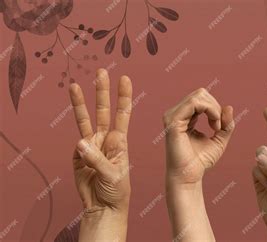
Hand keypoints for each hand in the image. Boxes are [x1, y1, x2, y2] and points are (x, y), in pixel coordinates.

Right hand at [69, 69, 132, 241]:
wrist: (104, 206)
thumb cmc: (117, 190)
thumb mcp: (113, 175)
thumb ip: (96, 159)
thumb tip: (80, 143)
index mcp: (120, 141)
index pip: (123, 114)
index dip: (124, 97)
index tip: (125, 79)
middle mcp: (106, 139)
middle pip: (104, 111)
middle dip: (103, 92)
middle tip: (102, 71)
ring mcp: (91, 146)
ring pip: (85, 120)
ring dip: (80, 103)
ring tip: (74, 85)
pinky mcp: (79, 155)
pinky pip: (76, 147)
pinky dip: (78, 149)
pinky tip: (84, 161)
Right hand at [163, 88, 234, 183]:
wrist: (189, 176)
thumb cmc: (201, 161)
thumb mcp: (219, 140)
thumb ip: (226, 124)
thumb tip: (229, 107)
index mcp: (183, 116)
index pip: (201, 99)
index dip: (215, 108)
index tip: (220, 127)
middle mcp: (175, 114)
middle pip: (200, 93)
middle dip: (215, 107)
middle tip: (219, 126)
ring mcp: (172, 116)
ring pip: (198, 96)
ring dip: (214, 109)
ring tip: (217, 127)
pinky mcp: (173, 122)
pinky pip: (194, 103)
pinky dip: (210, 110)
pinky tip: (214, 126)